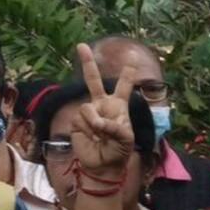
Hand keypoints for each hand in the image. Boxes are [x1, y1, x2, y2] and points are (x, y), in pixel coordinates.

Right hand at [71, 43, 137, 177]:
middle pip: (94, 81)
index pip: (124, 87)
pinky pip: (82, 118)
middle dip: (87, 63)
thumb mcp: (126, 139)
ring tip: (101, 135)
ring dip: (96, 124)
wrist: (102, 165)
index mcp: (119, 107)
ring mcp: (89, 112)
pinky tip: (92, 137)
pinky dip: (88, 128)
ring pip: (88, 108)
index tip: (132, 59)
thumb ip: (116, 127)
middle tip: (81, 45)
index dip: (127, 75)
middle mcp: (102, 105)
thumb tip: (98, 121)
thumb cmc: (118, 151)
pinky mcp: (77, 120)